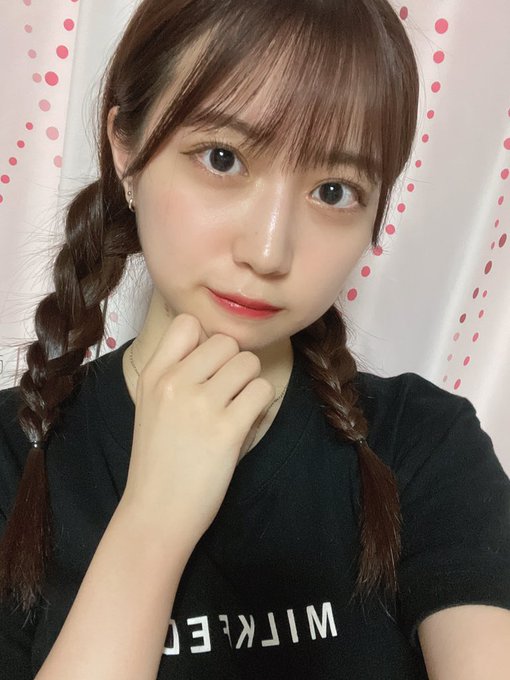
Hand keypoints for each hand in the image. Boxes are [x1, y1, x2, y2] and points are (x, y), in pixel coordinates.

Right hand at [120, 313, 275, 550]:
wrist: (155, 513)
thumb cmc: (158, 461)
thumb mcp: (151, 406)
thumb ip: (177, 372)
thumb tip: (220, 347)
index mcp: (154, 375)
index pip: (188, 322)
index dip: (207, 340)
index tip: (208, 366)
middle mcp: (175, 382)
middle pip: (227, 342)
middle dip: (234, 365)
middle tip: (226, 395)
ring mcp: (201, 405)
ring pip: (249, 364)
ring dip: (250, 385)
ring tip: (236, 411)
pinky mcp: (227, 429)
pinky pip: (263, 392)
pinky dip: (262, 407)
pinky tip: (245, 425)